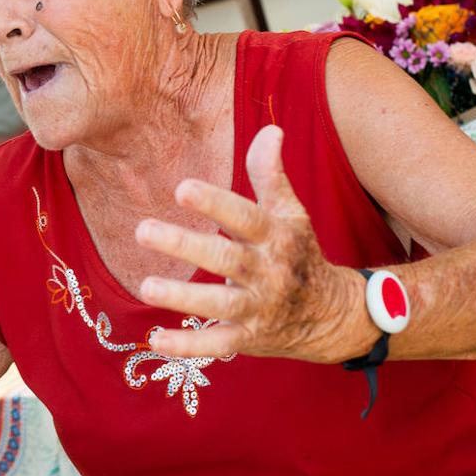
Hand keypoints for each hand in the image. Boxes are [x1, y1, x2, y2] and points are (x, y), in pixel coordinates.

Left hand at [133, 125, 370, 363]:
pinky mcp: (248, 339)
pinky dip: (188, 346)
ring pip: (219, 305)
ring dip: (182, 298)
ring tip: (145, 286)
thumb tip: (270, 129)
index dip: (215, 203)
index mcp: (275, 236)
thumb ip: (270, 174)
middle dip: (184, 246)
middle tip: (142, 230)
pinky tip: (155, 341)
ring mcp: (258, 308)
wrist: (334, 315)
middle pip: (225, 259)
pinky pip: (217, 344)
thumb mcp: (290, 212)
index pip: (245, 217)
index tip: (182, 188)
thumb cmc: (299, 252)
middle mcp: (267, 273)